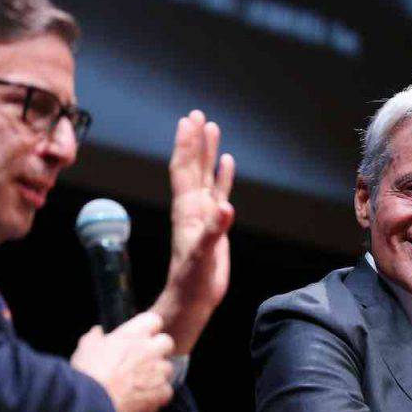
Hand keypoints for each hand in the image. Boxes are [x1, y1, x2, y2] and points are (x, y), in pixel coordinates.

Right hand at [70, 312, 175, 411]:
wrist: (91, 404)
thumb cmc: (87, 374)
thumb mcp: (86, 348)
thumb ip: (95, 337)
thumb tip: (98, 331)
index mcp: (133, 334)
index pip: (154, 320)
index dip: (149, 329)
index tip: (142, 336)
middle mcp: (151, 349)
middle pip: (167, 342)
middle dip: (158, 350)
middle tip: (143, 360)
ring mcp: (159, 371)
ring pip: (168, 368)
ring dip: (158, 374)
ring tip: (138, 383)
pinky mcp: (163, 391)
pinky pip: (167, 390)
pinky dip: (157, 395)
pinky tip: (141, 398)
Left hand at [150, 110, 235, 354]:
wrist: (192, 297)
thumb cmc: (192, 279)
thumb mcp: (202, 256)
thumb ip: (213, 231)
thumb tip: (226, 207)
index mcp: (187, 209)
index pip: (184, 169)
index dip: (186, 146)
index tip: (189, 121)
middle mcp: (192, 206)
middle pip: (192, 166)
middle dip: (194, 140)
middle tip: (198, 114)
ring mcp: (203, 214)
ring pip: (205, 175)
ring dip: (208, 153)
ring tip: (212, 129)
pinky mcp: (215, 224)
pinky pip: (219, 192)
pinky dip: (223, 176)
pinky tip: (227, 163)